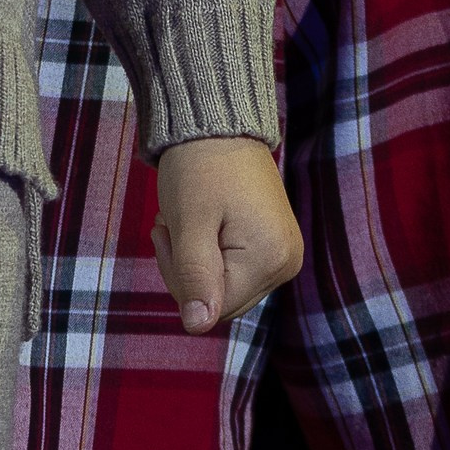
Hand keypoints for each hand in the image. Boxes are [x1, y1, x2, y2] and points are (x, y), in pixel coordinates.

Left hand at [152, 138, 302, 333]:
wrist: (220, 123)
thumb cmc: (201, 166)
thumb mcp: (190, 222)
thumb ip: (194, 276)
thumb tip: (196, 326)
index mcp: (270, 258)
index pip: (213, 307)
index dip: (179, 278)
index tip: (163, 231)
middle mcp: (287, 262)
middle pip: (221, 301)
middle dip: (186, 270)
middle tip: (170, 224)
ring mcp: (284, 254)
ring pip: (225, 287)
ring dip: (196, 260)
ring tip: (186, 219)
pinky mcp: (275, 245)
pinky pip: (234, 270)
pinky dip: (210, 252)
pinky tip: (203, 222)